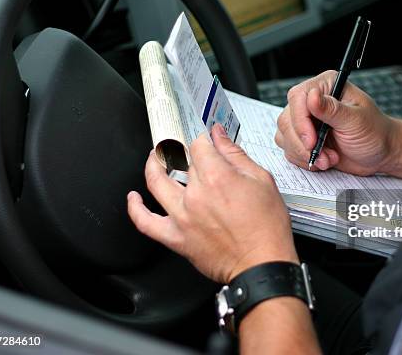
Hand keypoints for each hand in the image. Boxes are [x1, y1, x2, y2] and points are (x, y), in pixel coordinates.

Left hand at [127, 124, 297, 283]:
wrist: (262, 264)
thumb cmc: (266, 228)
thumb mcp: (262, 181)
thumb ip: (236, 155)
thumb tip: (220, 136)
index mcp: (217, 177)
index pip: (199, 145)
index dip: (203, 138)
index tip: (207, 140)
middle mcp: (195, 195)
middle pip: (180, 162)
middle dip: (186, 152)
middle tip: (190, 152)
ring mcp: (182, 216)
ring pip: (155, 183)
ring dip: (152, 165)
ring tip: (154, 159)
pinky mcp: (176, 238)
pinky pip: (145, 222)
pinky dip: (135, 208)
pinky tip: (134, 198)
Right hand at [275, 70, 401, 175]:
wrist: (380, 153)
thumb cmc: (375, 133)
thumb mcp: (356, 121)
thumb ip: (332, 110)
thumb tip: (311, 97)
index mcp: (327, 86)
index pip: (298, 97)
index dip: (300, 121)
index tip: (311, 141)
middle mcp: (313, 100)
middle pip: (287, 119)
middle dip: (303, 143)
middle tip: (323, 155)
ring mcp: (307, 120)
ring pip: (285, 136)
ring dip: (304, 153)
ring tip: (329, 158)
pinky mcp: (304, 137)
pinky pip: (289, 148)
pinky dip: (304, 159)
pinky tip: (324, 160)